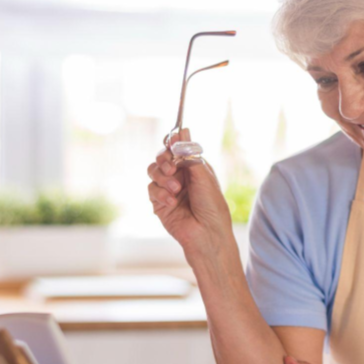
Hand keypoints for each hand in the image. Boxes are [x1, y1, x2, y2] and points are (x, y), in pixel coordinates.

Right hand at [147, 129, 233, 258]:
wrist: (207, 232)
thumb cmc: (212, 205)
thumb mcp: (203, 175)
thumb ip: (189, 154)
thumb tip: (184, 130)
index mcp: (193, 167)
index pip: (177, 149)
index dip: (172, 142)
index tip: (172, 138)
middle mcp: (180, 176)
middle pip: (161, 158)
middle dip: (164, 160)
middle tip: (172, 168)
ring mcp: (168, 189)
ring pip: (153, 172)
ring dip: (163, 178)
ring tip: (176, 189)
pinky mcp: (159, 202)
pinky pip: (151, 189)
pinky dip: (161, 194)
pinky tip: (172, 202)